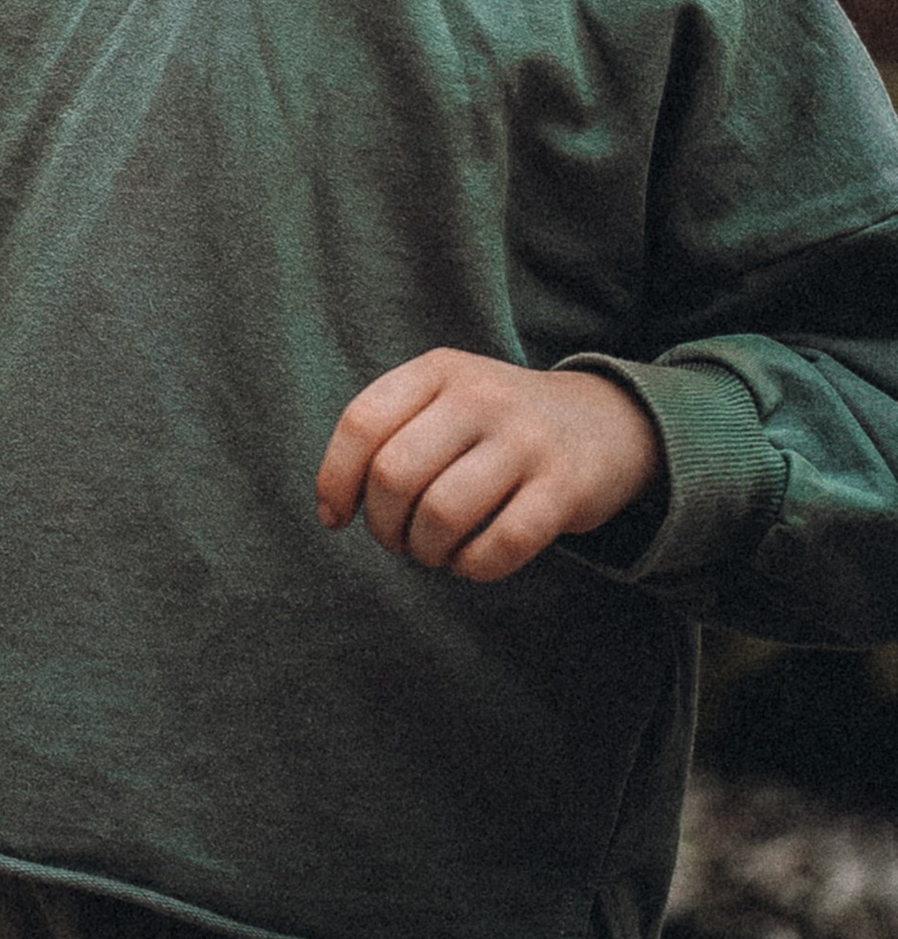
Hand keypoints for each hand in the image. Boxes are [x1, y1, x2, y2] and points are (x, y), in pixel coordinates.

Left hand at [315, 350, 659, 582]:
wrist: (607, 423)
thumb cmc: (496, 424)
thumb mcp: (444, 398)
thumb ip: (389, 433)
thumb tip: (332, 509)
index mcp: (438, 369)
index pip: (361, 423)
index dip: (334, 479)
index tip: (335, 517)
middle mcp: (480, 396)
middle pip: (394, 475)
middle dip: (383, 525)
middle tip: (396, 539)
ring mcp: (525, 440)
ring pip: (442, 514)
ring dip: (425, 550)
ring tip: (433, 550)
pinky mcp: (564, 488)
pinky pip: (499, 546)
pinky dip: (472, 568)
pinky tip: (470, 562)